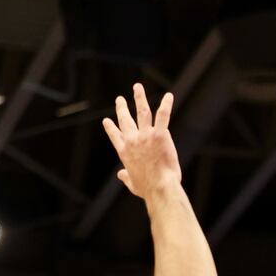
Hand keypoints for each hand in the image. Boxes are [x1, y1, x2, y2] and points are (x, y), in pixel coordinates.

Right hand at [101, 83, 179, 198]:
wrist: (159, 188)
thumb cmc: (148, 189)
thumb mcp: (132, 184)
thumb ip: (126, 177)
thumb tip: (120, 175)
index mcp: (124, 152)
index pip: (115, 136)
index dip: (110, 128)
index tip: (107, 120)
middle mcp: (132, 140)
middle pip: (125, 120)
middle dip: (122, 108)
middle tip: (119, 99)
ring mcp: (146, 136)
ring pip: (142, 112)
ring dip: (139, 98)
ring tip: (137, 87)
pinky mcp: (160, 135)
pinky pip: (163, 116)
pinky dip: (166, 105)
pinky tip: (169, 96)